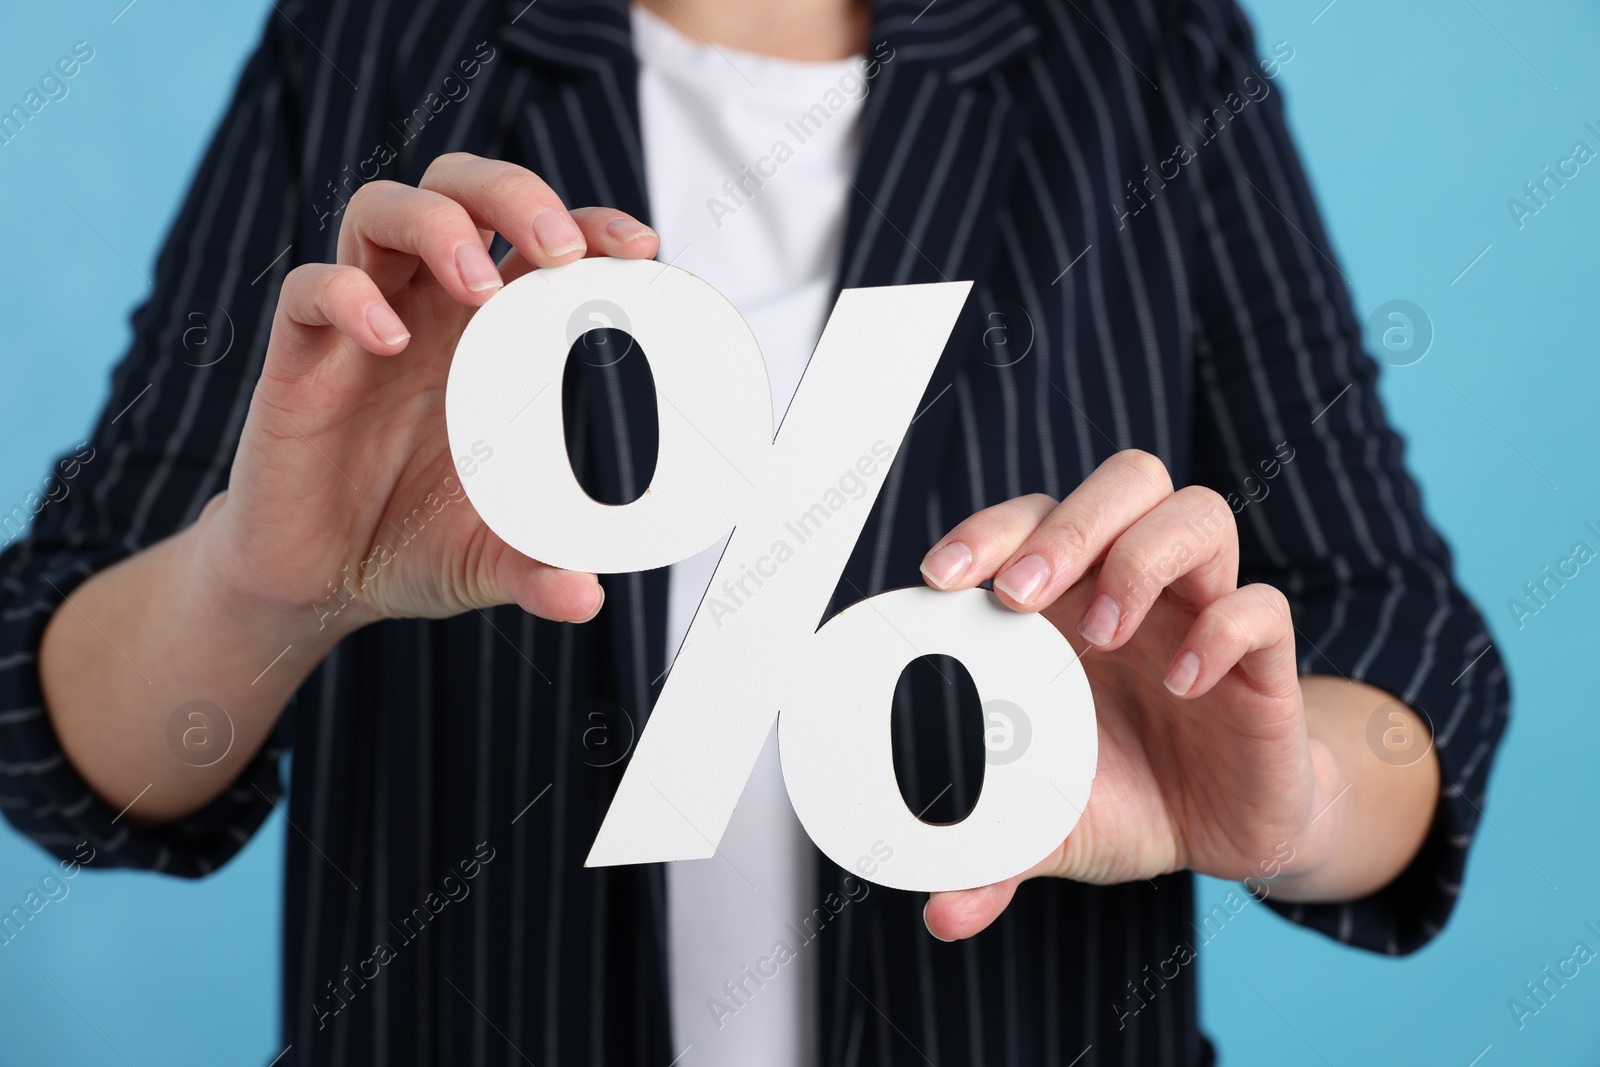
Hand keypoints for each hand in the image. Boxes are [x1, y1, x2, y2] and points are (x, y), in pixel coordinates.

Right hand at [199, 153, 659, 633]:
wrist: (320, 581)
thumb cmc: (415, 543)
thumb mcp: (492, 561)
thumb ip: (539, 569)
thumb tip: (586, 597)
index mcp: (493, 335)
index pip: (540, 242)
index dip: (590, 223)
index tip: (639, 247)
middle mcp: (429, 310)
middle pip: (462, 189)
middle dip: (515, 194)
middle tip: (559, 248)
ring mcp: (362, 325)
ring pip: (383, 209)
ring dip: (438, 225)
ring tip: (478, 286)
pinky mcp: (300, 357)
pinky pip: (310, 290)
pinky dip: (349, 296)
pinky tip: (389, 338)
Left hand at [916, 450, 1348, 938]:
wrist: (1227, 833)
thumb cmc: (1132, 796)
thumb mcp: (1052, 828)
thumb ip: (994, 856)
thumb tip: (942, 913)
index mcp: (1072, 604)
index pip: (1031, 521)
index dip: (988, 531)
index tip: (940, 579)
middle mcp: (1138, 588)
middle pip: (1122, 483)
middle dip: (1067, 525)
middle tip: (1021, 594)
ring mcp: (1204, 612)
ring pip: (1196, 513)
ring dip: (1142, 557)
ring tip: (1109, 633)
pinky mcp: (1265, 660)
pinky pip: (1260, 609)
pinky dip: (1222, 631)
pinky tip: (1183, 684)